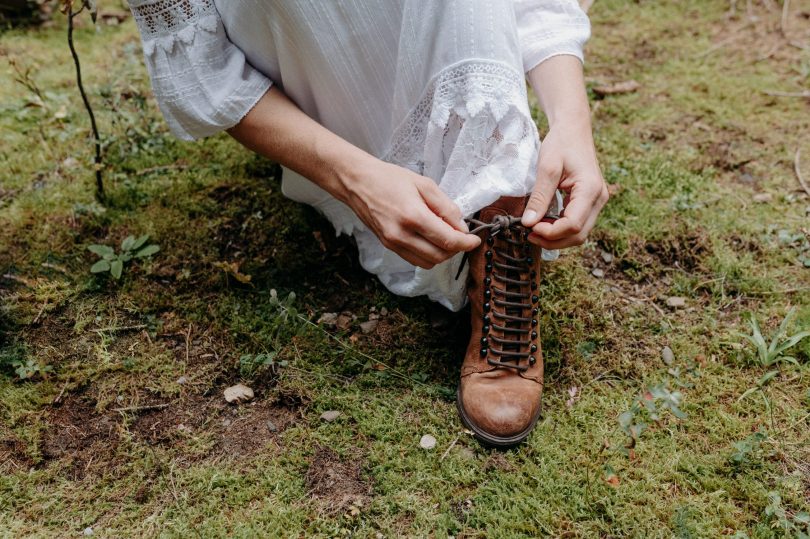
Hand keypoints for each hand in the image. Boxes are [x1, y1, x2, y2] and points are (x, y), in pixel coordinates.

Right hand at [344, 159, 480, 268]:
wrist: (357, 182)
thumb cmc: (389, 179)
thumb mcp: (424, 184)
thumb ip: (446, 207)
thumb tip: (462, 227)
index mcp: (413, 216)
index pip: (448, 240)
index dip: (466, 243)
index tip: (475, 240)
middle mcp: (402, 235)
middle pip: (440, 256)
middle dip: (456, 249)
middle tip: (461, 235)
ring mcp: (393, 243)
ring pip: (428, 262)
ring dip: (442, 254)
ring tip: (445, 236)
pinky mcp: (388, 246)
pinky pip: (415, 260)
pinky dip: (428, 254)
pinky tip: (430, 239)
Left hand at [520, 120, 607, 248]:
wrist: (573, 130)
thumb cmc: (561, 144)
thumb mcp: (547, 168)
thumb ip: (539, 197)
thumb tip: (528, 223)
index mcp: (590, 189)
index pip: (573, 225)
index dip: (551, 232)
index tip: (530, 228)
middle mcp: (599, 198)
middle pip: (579, 234)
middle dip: (554, 240)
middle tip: (530, 235)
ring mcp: (597, 201)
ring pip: (580, 233)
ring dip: (557, 237)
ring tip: (535, 230)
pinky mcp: (590, 201)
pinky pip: (578, 223)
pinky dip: (561, 228)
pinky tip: (544, 223)